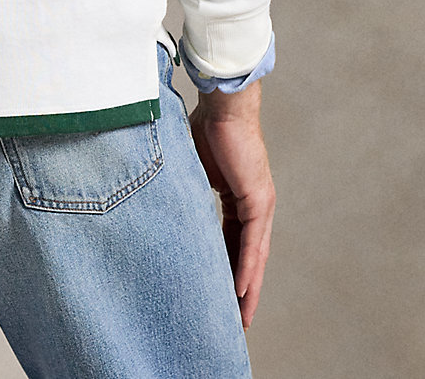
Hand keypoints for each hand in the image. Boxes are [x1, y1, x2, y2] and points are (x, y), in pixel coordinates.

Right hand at [189, 82, 274, 329]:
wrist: (223, 106)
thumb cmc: (206, 126)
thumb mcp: (193, 168)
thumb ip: (187, 187)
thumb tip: (164, 198)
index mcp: (239, 196)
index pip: (232, 240)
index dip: (227, 267)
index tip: (219, 291)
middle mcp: (255, 204)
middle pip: (248, 254)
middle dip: (241, 288)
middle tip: (236, 318)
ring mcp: (259, 203)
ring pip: (254, 255)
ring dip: (248, 287)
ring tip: (241, 315)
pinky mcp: (259, 200)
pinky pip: (251, 242)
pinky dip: (247, 267)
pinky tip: (243, 290)